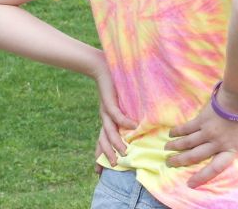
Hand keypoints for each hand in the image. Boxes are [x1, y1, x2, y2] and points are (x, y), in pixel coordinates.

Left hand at [91, 56, 136, 173]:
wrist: (100, 66)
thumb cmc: (113, 83)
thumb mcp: (119, 102)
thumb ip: (125, 114)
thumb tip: (138, 123)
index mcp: (106, 120)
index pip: (102, 141)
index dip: (100, 155)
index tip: (99, 172)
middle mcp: (104, 118)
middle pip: (104, 140)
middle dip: (108, 154)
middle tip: (114, 165)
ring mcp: (105, 110)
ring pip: (109, 131)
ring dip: (116, 142)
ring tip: (125, 151)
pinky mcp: (109, 100)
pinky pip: (116, 114)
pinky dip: (124, 121)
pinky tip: (133, 126)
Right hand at [164, 96, 237, 187]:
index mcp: (231, 149)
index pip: (215, 168)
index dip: (202, 177)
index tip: (190, 183)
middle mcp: (216, 143)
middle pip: (195, 156)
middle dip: (180, 161)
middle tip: (170, 163)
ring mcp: (207, 131)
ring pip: (188, 143)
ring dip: (176, 147)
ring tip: (166, 150)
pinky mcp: (201, 119)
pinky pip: (187, 128)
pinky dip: (178, 131)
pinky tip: (171, 133)